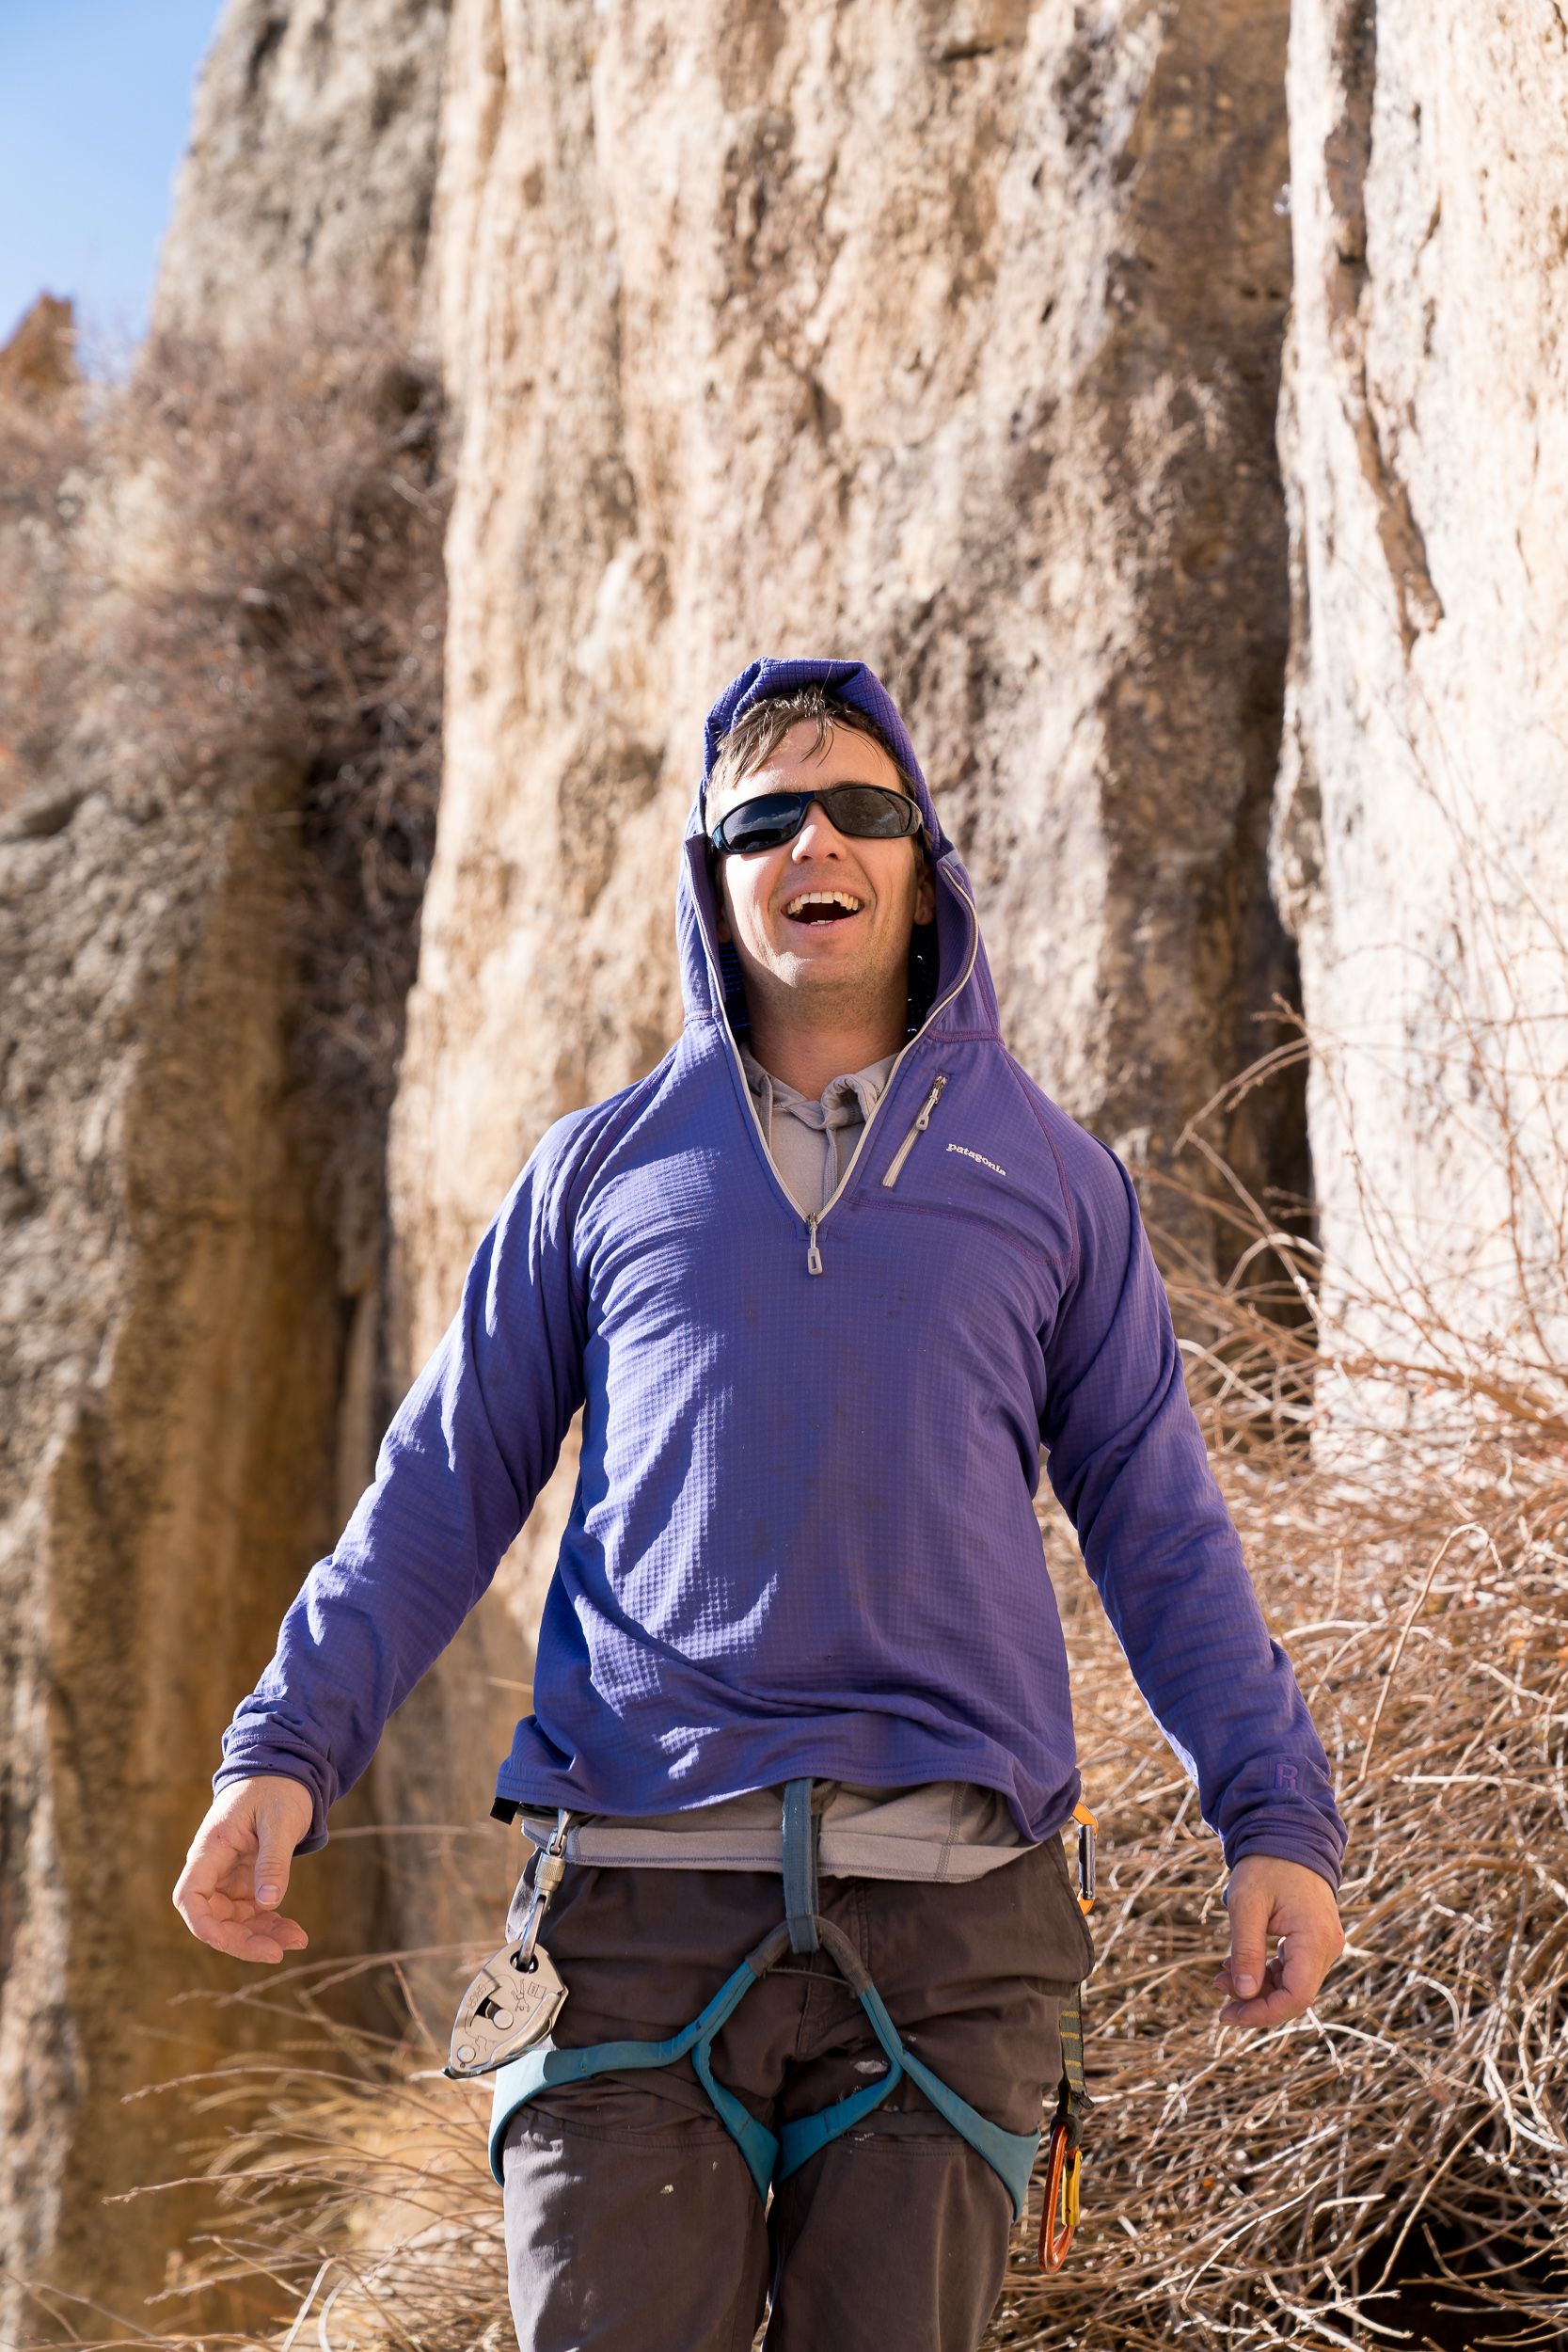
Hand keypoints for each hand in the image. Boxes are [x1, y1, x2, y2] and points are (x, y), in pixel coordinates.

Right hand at [173, 1774, 314, 1964]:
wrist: (284, 1770)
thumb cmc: (277, 1788)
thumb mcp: (280, 1820)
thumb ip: (273, 1860)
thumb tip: (268, 1903)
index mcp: (211, 1849)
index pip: (190, 1897)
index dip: (202, 1925)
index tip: (226, 1942)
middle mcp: (213, 1868)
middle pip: (213, 1918)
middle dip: (241, 1940)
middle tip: (278, 1951)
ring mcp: (228, 1878)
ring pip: (234, 1921)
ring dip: (261, 1936)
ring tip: (298, 1940)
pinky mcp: (246, 1881)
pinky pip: (252, 1913)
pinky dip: (271, 1925)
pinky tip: (294, 1933)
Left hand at [1212, 1853, 1343, 2028]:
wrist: (1288, 1836)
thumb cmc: (1266, 1866)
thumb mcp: (1247, 1904)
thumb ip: (1246, 1949)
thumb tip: (1242, 1994)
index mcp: (1315, 1938)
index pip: (1297, 1996)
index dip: (1263, 2013)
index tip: (1228, 2014)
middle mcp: (1327, 1947)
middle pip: (1294, 1995)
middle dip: (1255, 2000)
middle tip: (1218, 1991)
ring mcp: (1324, 1946)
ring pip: (1292, 1985)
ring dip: (1257, 1987)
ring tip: (1222, 1975)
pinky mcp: (1315, 1943)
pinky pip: (1293, 1970)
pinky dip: (1265, 1973)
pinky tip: (1238, 1965)